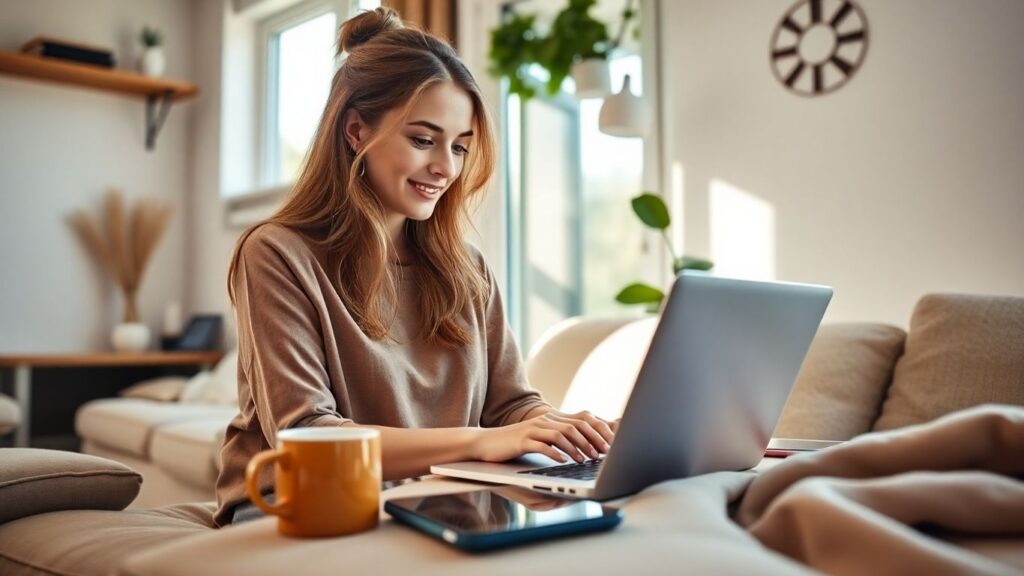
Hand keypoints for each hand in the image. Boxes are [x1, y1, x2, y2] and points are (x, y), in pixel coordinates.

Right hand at [472, 410, 615, 463]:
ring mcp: (533, 429)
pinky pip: (543, 445)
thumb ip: (558, 439)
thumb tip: (582, 448)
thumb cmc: (515, 444)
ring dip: (576, 448)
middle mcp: (545, 421)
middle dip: (592, 440)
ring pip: (561, 434)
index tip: (610, 446)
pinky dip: (555, 453)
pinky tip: (563, 462)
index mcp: (552, 419)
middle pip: (575, 426)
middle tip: (602, 454)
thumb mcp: (539, 438)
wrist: (486, 442)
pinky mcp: (522, 440)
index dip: (597, 432)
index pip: (581, 421)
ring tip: (585, 460)